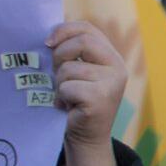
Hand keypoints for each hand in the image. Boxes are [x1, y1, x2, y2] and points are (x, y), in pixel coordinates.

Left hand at [50, 21, 127, 165]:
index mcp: (112, 56)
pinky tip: (67, 106)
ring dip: (59, 84)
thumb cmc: (76, 102)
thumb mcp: (78, 72)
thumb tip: (49, 38)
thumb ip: (73, 54)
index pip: (88, 28)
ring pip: (69, 69)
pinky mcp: (100, 98)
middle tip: (56, 73)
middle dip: (60, 55)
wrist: (86, 136)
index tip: (47, 42)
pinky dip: (60, 97)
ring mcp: (112, 83)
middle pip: (81, 42)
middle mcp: (117, 67)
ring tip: (65, 96)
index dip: (64, 30)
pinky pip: (67, 87)